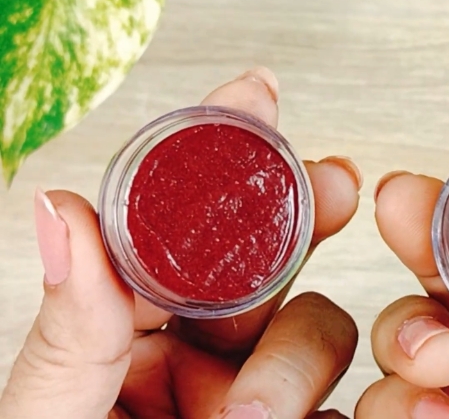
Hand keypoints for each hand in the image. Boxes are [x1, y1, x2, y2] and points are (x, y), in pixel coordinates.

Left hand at [0, 68, 360, 418]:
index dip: (221, 162)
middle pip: (275, 264)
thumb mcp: (51, 411)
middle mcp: (206, 357)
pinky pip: (351, 406)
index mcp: (135, 334)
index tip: (254, 99)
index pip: (183, 233)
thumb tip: (63, 213)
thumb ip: (69, 331)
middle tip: (330, 186)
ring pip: (323, 334)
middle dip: (306, 215)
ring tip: (247, 416)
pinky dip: (359, 407)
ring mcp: (262, 396)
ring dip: (297, 364)